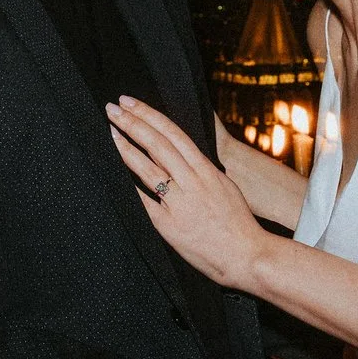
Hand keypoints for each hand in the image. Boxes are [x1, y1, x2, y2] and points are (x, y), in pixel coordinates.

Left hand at [109, 96, 270, 289]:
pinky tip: (113, 172)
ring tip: (110, 132)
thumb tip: (183, 155)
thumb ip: (202, 171)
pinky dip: (128, 185)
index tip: (131, 103)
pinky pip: (144, 201)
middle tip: (113, 108)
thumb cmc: (238, 224)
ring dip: (125, 147)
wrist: (247, 255)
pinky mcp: (169, 225)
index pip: (174, 133)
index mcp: (207, 170)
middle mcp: (193, 181)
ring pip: (148, 168)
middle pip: (158, 144)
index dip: (149, 115)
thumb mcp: (225, 187)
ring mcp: (181, 202)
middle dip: (132, 122)